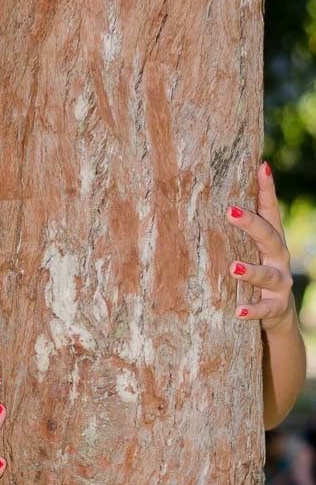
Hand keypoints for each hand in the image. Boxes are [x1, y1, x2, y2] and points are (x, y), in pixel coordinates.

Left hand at [228, 162, 294, 333]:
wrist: (276, 317)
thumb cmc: (254, 278)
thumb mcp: (248, 253)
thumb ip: (235, 235)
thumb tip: (205, 204)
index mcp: (271, 241)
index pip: (270, 211)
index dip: (267, 189)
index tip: (262, 167)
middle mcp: (279, 258)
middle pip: (268, 236)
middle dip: (250, 224)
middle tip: (229, 211)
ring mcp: (280, 283)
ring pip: (267, 275)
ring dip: (251, 271)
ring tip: (233, 268)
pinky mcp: (276, 307)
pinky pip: (264, 309)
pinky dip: (252, 310)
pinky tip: (238, 311)